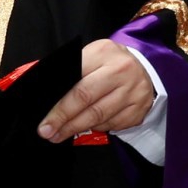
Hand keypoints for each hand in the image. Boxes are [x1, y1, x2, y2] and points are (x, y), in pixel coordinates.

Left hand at [39, 39, 154, 141]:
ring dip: (75, 128)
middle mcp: (121, 70)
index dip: (57, 102)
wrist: (144, 68)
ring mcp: (133, 90)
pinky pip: (111, 124)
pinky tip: (86, 128)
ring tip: (59, 135)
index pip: (75, 80)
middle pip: (85, 98)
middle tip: (46, 131)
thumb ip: (71, 72)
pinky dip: (96, 128)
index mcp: (103, 52)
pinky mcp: (138, 109)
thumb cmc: (108, 64)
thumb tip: (45, 94)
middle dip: (62, 118)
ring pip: (98, 116)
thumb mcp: (91, 57)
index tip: (43, 117)